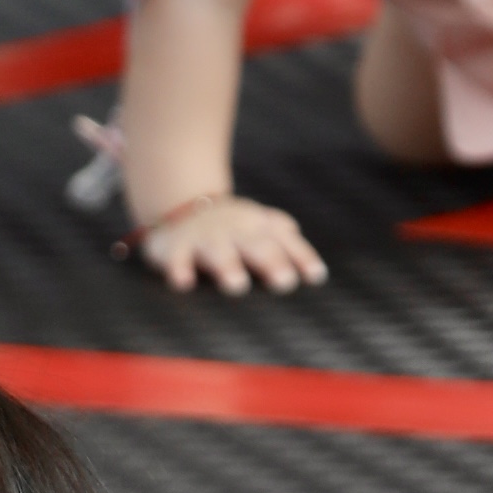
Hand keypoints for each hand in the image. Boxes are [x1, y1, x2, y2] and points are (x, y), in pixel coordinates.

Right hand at [137, 193, 325, 295]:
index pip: (286, 243)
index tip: (315, 277)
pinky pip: (177, 259)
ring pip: (219, 252)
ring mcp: (206, 238)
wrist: (183, 207)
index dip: (301, 258)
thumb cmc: (234, 230)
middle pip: (257, 246)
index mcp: (261, 228)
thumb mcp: (262, 229)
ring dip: (228, 267)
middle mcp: (236, 231)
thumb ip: (288, 246)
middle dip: (270, 262)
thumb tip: (318, 274)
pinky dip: (179, 270)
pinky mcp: (175, 247)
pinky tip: (183, 283)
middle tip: (284, 282)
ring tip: (237, 285)